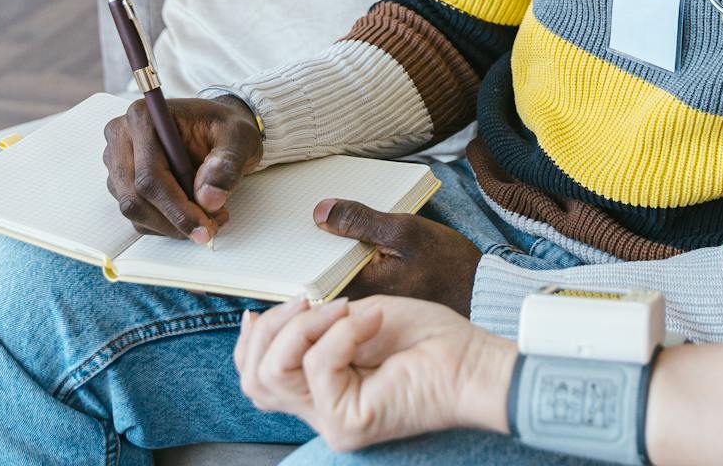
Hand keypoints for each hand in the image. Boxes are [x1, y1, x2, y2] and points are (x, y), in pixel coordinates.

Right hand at [103, 95, 262, 242]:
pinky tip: (194, 214)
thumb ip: (227, 162)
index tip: (204, 226)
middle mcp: (122, 136)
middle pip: (135, 196)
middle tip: (211, 227)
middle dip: (174, 219)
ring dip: (171, 224)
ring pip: (135, 209)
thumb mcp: (240, 136)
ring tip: (210, 217)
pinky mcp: (122, 181)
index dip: (176, 206)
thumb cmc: (224, 126)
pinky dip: (166, 223)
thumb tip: (209, 198)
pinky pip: (138, 214)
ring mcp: (117, 160)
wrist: (217, 127)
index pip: (150, 174)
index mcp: (145, 116)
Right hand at [234, 294, 514, 450]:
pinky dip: (342, 331)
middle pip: (254, 379)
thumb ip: (312, 325)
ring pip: (274, 373)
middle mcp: (320, 408)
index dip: (250, 342)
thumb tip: (258, 319)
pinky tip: (372, 318)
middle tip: (310, 300)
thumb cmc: (429, 336)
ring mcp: (332, 420)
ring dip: (304, 326)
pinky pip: (317, 367)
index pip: (256, 377)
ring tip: (346, 307)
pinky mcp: (348, 423)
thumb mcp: (358, 316)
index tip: (262, 307)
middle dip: (273, 327)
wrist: (472, 358)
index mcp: (320, 385)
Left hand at [313, 199, 482, 315]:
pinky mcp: (376, 295)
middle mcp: (356, 302)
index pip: (313, 268)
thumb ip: (361, 221)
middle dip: (317, 240)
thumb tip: (320, 211)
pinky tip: (355, 231)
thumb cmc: (445, 263)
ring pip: (336, 269)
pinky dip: (351, 250)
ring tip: (333, 215)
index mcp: (357, 289)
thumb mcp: (404, 231)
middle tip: (315, 211)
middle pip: (322, 268)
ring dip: (335, 244)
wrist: (478, 290)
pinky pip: (352, 270)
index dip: (304, 242)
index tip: (300, 219)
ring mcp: (366, 301)